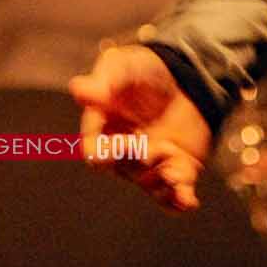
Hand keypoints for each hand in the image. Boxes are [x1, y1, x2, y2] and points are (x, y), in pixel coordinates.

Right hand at [68, 45, 212, 212]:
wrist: (184, 75)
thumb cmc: (144, 69)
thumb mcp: (124, 66)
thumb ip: (104, 80)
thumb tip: (77, 89)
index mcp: (104, 128)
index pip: (95, 152)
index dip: (105, 153)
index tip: (123, 143)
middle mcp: (124, 151)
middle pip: (124, 169)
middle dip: (140, 162)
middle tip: (159, 147)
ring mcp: (151, 163)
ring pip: (149, 185)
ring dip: (162, 183)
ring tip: (176, 172)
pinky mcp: (177, 169)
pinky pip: (174, 195)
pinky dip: (180, 200)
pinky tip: (188, 200)